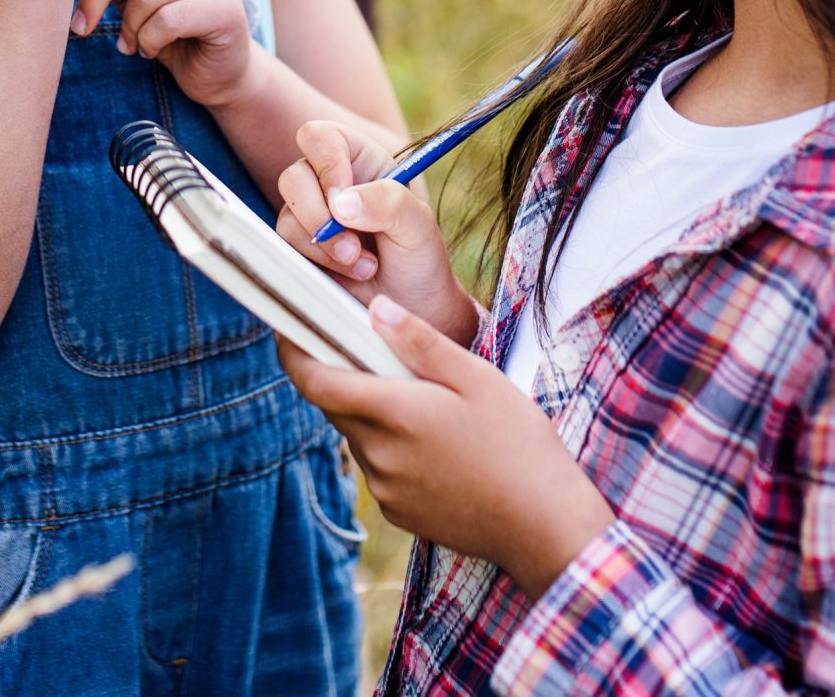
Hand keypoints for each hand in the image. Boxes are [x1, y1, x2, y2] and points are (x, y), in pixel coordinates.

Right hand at [274, 121, 473, 340]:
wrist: (411, 307)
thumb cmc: (419, 258)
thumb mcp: (418, 226)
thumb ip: (388, 202)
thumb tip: (340, 203)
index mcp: (359, 160)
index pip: (320, 138)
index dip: (326, 163)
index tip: (343, 198)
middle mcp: (329, 183)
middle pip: (293, 177)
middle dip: (319, 216)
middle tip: (353, 245)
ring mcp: (310, 216)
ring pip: (287, 216)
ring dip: (324, 246)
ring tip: (364, 265)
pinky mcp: (299, 248)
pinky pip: (285, 248)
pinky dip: (318, 264)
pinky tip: (350, 274)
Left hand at [281, 297, 614, 599]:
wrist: (543, 525)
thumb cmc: (518, 444)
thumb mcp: (476, 378)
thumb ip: (420, 342)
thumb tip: (376, 309)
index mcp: (392, 413)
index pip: (314, 381)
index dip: (293, 352)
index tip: (291, 328)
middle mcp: (377, 455)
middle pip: (337, 406)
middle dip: (348, 377)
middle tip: (383, 354)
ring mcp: (385, 489)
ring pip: (360, 437)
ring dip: (375, 414)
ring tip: (428, 404)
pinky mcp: (398, 513)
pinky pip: (380, 468)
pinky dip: (393, 448)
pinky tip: (439, 445)